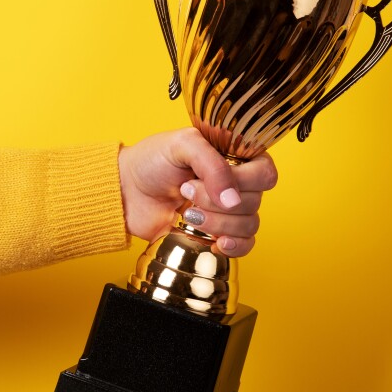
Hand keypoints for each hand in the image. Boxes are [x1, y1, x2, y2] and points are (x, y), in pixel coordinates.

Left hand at [118, 128, 277, 256]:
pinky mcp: (217, 235)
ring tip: (187, 213)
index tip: (215, 181)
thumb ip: (211, 164)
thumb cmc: (152, 161)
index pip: (265, 173)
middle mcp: (236, 185)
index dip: (244, 181)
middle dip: (217, 201)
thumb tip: (233, 198)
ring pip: (249, 226)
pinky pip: (243, 246)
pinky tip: (215, 242)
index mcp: (234, 158)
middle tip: (187, 191)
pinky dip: (233, 246)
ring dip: (217, 223)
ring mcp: (227, 212)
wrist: (126, 191)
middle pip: (255, 202)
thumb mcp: (182, 145)